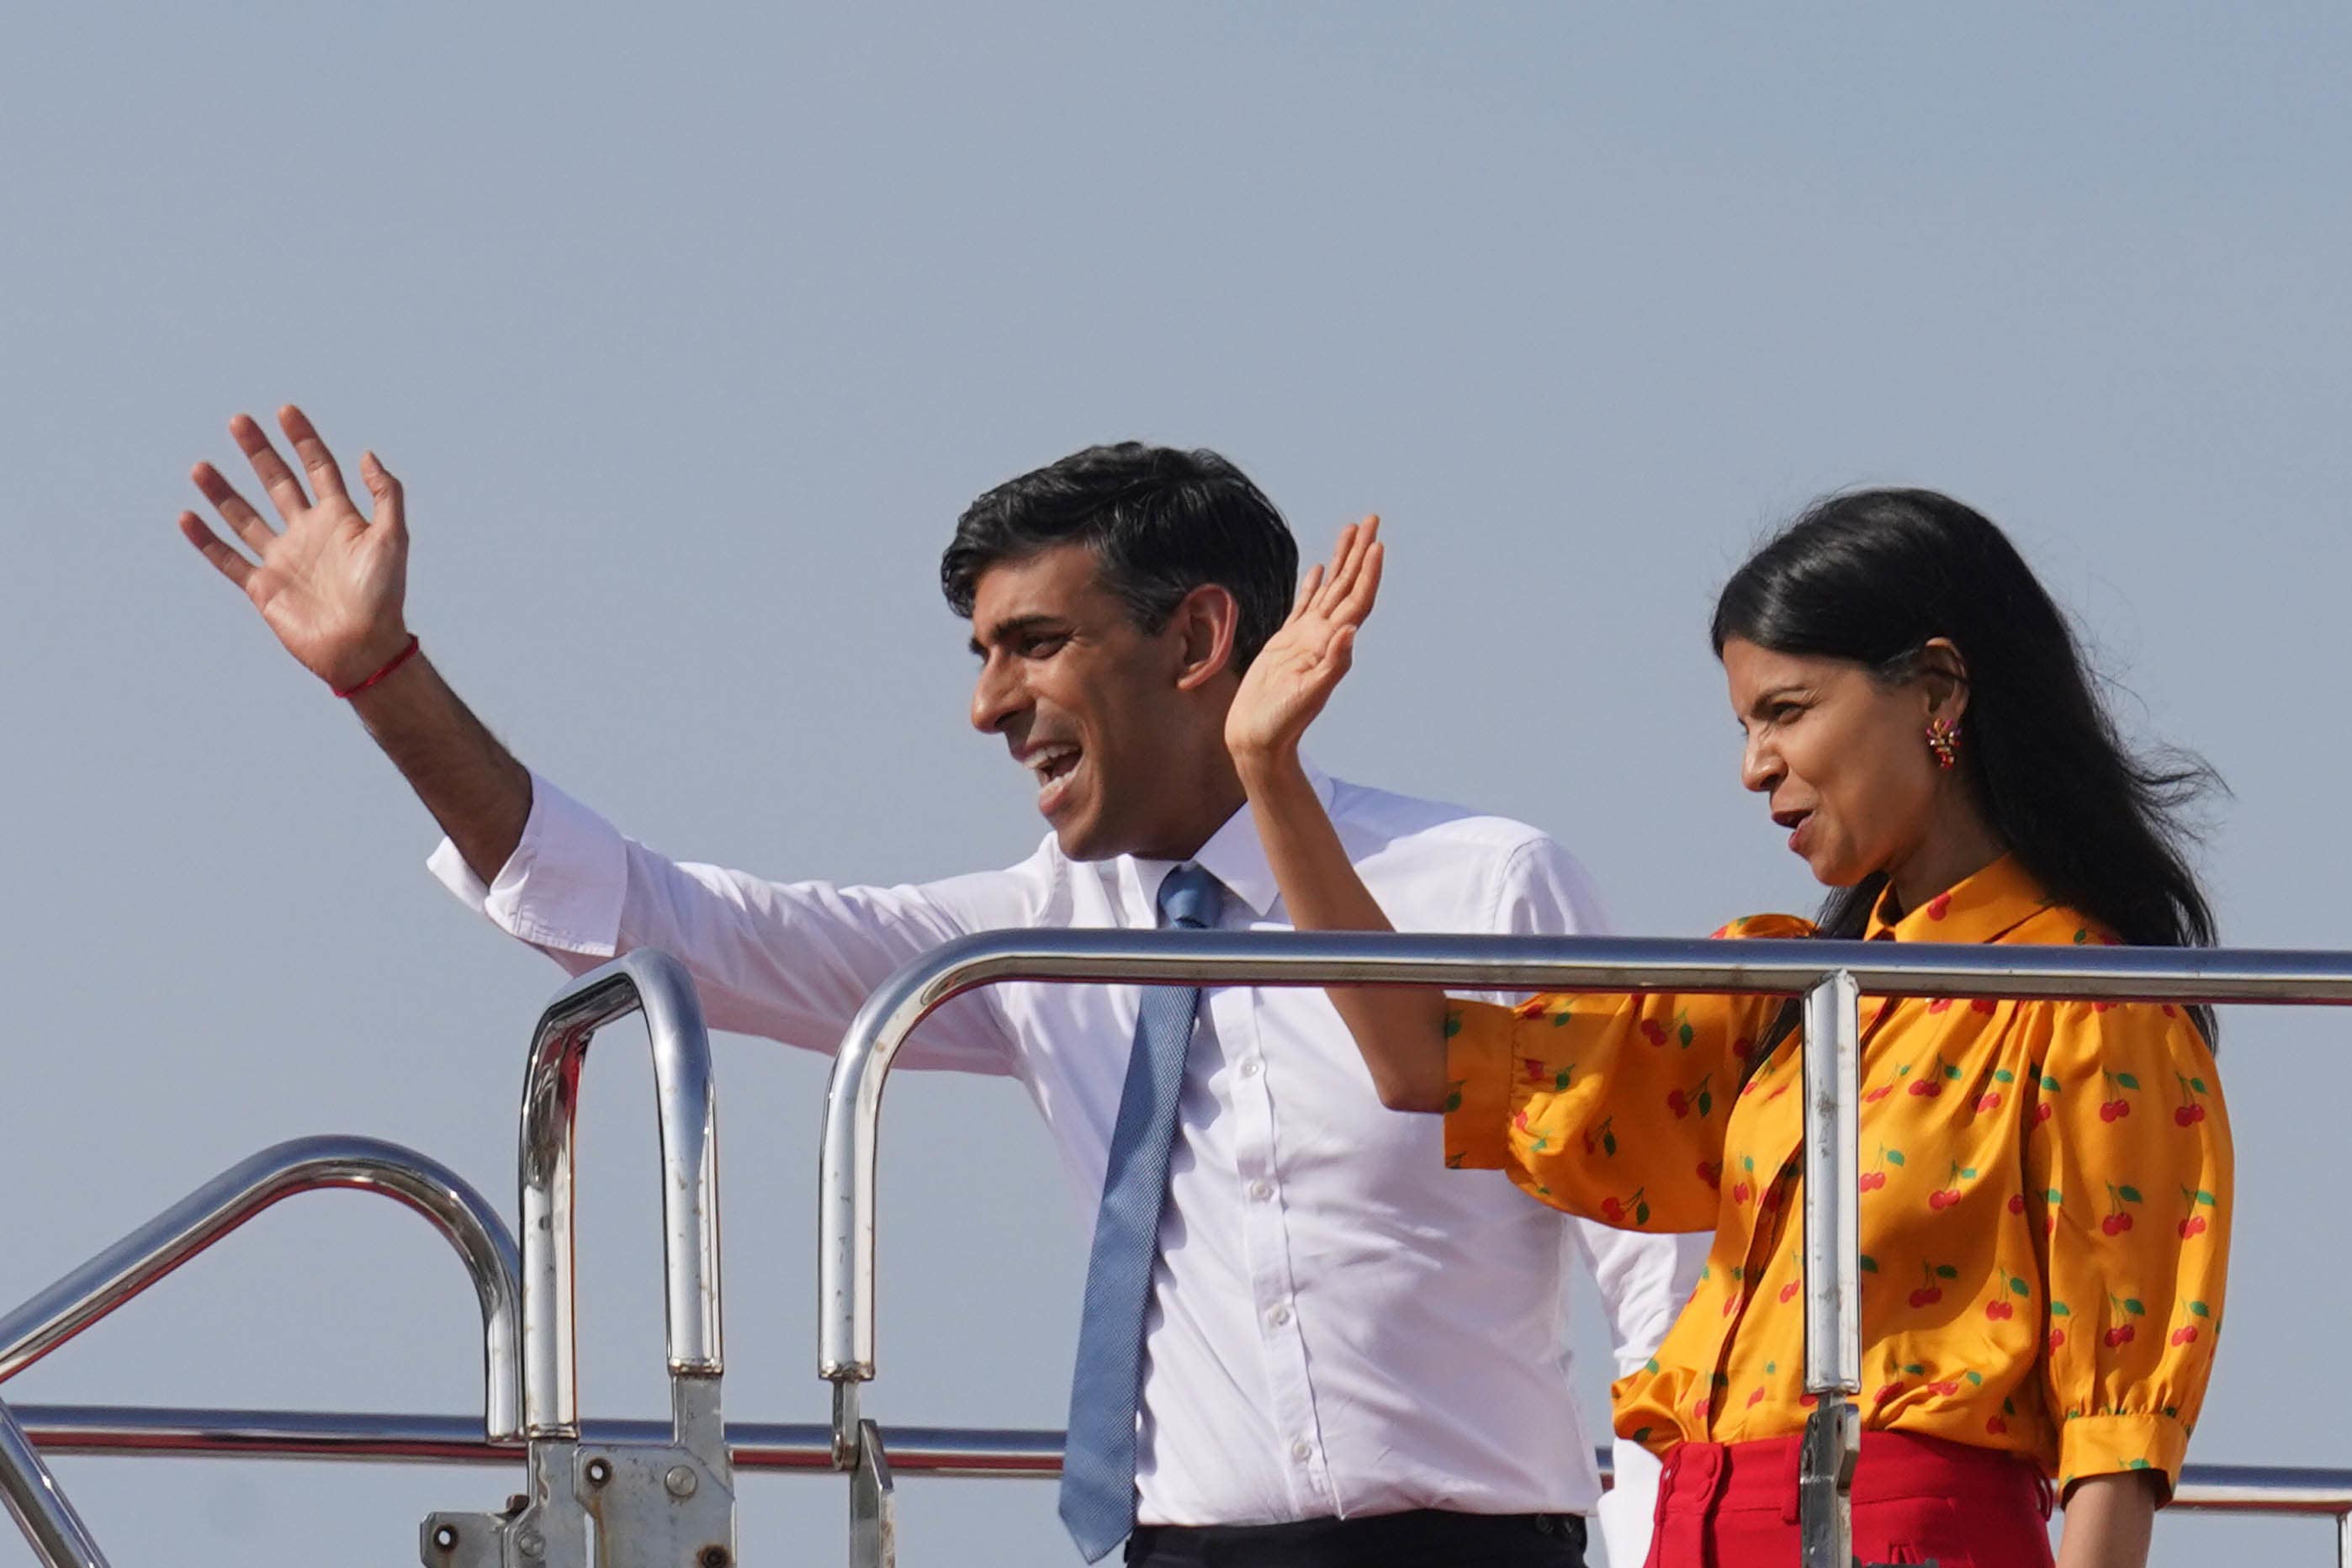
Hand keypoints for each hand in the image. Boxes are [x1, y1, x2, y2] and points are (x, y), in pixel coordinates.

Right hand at [178, 405, 412, 689]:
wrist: (363, 647)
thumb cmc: (383, 595)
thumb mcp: (392, 538)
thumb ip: (385, 495)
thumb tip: (366, 454)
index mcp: (341, 519)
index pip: (319, 468)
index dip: (304, 439)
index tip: (286, 410)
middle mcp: (308, 533)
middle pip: (278, 483)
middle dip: (259, 452)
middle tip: (238, 421)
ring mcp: (283, 559)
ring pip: (245, 517)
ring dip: (223, 491)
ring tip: (201, 465)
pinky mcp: (263, 587)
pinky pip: (227, 559)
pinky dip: (206, 540)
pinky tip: (187, 516)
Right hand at [1226, 516, 1382, 770]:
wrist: (1258, 740)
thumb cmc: (1280, 724)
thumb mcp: (1307, 695)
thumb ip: (1331, 665)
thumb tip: (1350, 631)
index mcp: (1331, 645)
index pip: (1356, 601)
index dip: (1367, 573)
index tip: (1377, 544)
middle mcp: (1323, 637)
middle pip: (1347, 586)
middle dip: (1359, 552)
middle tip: (1371, 518)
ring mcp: (1306, 639)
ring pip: (1329, 589)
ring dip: (1341, 560)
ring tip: (1351, 530)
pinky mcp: (1286, 644)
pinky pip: (1305, 605)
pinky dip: (1313, 585)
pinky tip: (1317, 570)